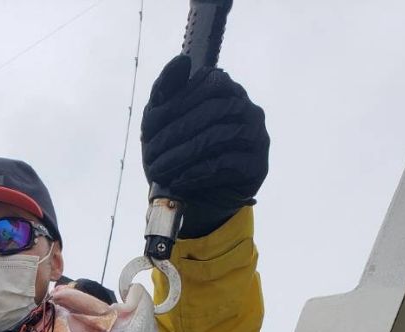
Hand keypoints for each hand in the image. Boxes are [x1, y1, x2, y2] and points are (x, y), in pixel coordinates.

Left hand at [140, 54, 268, 238]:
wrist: (196, 198)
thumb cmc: (178, 153)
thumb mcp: (162, 121)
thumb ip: (166, 89)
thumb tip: (182, 61)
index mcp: (225, 89)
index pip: (204, 86)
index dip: (174, 107)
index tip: (146, 131)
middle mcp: (245, 107)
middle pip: (212, 111)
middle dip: (175, 134)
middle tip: (150, 156)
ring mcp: (256, 135)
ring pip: (220, 136)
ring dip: (185, 154)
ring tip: (161, 170)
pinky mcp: (257, 165)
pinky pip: (229, 164)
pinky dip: (200, 172)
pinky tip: (180, 179)